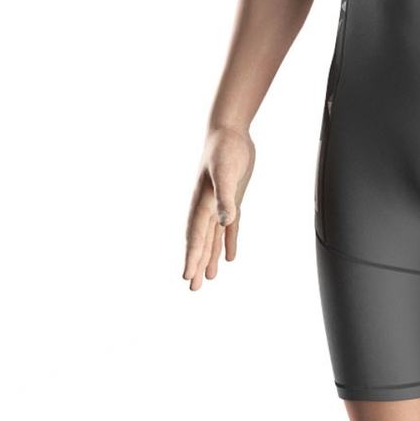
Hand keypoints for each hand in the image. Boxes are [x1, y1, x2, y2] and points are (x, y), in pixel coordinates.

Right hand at [183, 126, 255, 289]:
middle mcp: (208, 207)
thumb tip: (226, 221)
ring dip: (210, 257)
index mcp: (203, 203)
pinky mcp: (233, 198)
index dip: (191, 257)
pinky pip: (229, 226)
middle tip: (193, 288)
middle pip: (201, 241)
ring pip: (213, 237)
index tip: (186, 276)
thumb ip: (226, 197)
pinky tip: (230, 257)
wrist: (229, 131)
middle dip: (197, 264)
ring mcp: (219, 203)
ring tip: (208, 278)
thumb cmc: (225, 149)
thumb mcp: (226, 172)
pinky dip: (228, 241)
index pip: (196, 236)